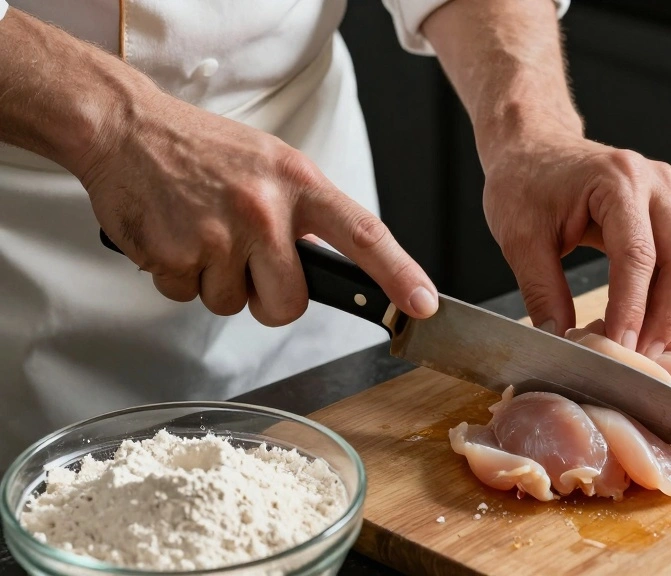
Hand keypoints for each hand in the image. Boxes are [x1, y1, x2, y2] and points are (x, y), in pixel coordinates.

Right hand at [74, 91, 437, 325]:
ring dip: (218, 283)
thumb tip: (333, 265)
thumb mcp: (272, 165)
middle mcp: (264, 210)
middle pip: (290, 303)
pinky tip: (176, 236)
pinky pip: (188, 296)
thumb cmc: (204, 149)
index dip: (399, 275)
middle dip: (271, 300)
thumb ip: (304, 212)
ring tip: (203, 233)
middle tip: (249, 265)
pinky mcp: (176, 255)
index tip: (422, 304)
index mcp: (299, 183)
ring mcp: (219, 234)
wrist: (127, 128)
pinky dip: (180, 277)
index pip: (364, 235)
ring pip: (232, 304)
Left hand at [482, 128, 670, 357]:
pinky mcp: (668, 210)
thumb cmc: (523, 181)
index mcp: (617, 180)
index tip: (621, 349)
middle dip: (667, 317)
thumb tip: (562, 343)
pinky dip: (669, 297)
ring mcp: (667, 195)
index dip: (632, 308)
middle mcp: (654, 183)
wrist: (533, 145)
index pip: (637, 255)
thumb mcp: (520, 238)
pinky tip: (647, 326)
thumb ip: (541, 291)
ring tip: (644, 350)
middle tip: (642, 360)